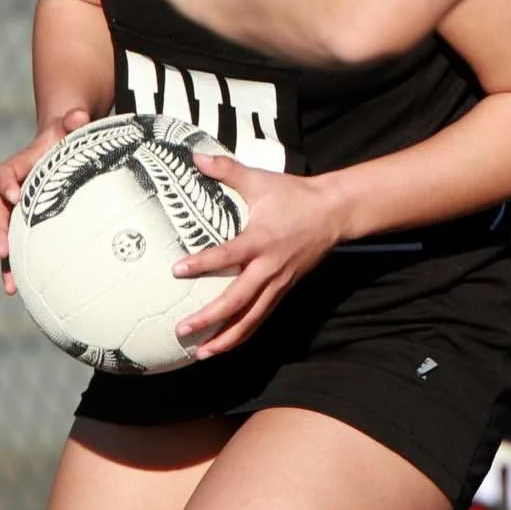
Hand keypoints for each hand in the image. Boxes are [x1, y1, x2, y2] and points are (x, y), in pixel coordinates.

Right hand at [0, 107, 90, 294]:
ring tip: (11, 285)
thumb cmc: (67, 136)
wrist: (64, 145)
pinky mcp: (29, 224)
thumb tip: (81, 115)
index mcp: (20, 165)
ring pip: (5, 236)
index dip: (6, 184)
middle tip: (1, 248)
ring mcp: (19, 210)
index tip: (13, 194)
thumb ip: (73, 121)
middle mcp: (14, 189)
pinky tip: (19, 290)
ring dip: (6, 260)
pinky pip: (19, 247)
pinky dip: (16, 267)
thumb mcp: (70, 125)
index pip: (5, 173)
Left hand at [170, 152, 340, 358]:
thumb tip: (196, 156)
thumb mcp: (260, 180)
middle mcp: (269, 267)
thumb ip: (227, 170)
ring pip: (251, 318)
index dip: (203, 264)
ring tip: (202, 353)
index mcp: (261, 239)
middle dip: (209, 319)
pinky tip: (225, 344)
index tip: (177, 270)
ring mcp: (278, 282)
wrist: (333, 212)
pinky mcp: (284, 289)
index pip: (228, 255)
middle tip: (182, 329)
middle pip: (237, 301)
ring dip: (226, 338)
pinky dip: (244, 333)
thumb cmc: (293, 195)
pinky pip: (261, 317)